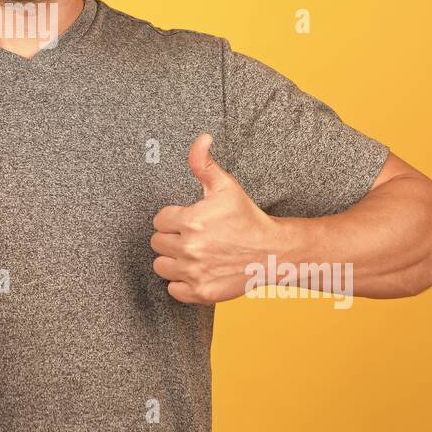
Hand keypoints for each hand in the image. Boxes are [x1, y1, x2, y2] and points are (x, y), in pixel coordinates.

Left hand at [150, 133, 285, 303]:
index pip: (159, 220)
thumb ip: (203, 163)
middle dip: (172, 238)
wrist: (273, 251)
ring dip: (173, 260)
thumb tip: (202, 138)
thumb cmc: (247, 218)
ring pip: (161, 266)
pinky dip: (181, 283)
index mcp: (191, 221)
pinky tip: (197, 271)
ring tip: (193, 254)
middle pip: (157, 243)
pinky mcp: (201, 293)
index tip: (190, 220)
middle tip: (193, 237)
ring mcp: (195, 272)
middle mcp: (190, 248)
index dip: (173, 219)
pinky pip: (173, 289)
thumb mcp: (226, 186)